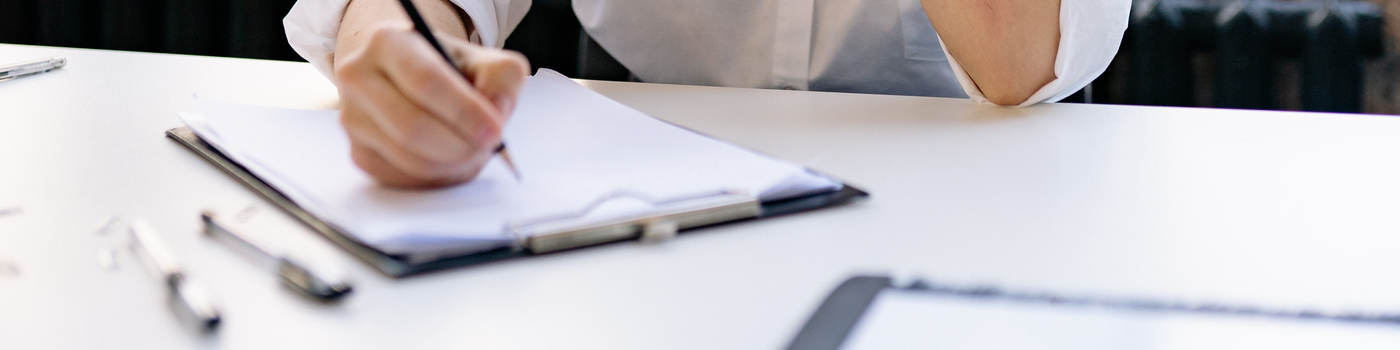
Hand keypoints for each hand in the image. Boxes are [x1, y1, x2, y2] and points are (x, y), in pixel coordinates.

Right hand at [333, 23, 528, 188]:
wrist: (406, 75)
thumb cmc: (447, 67)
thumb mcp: (481, 58)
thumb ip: (501, 78)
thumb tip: (496, 111)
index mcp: (388, 42)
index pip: (424, 81)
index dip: (464, 112)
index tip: (494, 131)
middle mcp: (359, 77)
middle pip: (411, 126)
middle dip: (460, 145)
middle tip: (489, 147)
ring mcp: (352, 118)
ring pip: (408, 159)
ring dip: (452, 165)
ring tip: (474, 150)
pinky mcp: (358, 152)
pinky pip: (403, 178)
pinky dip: (438, 177)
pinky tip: (451, 159)